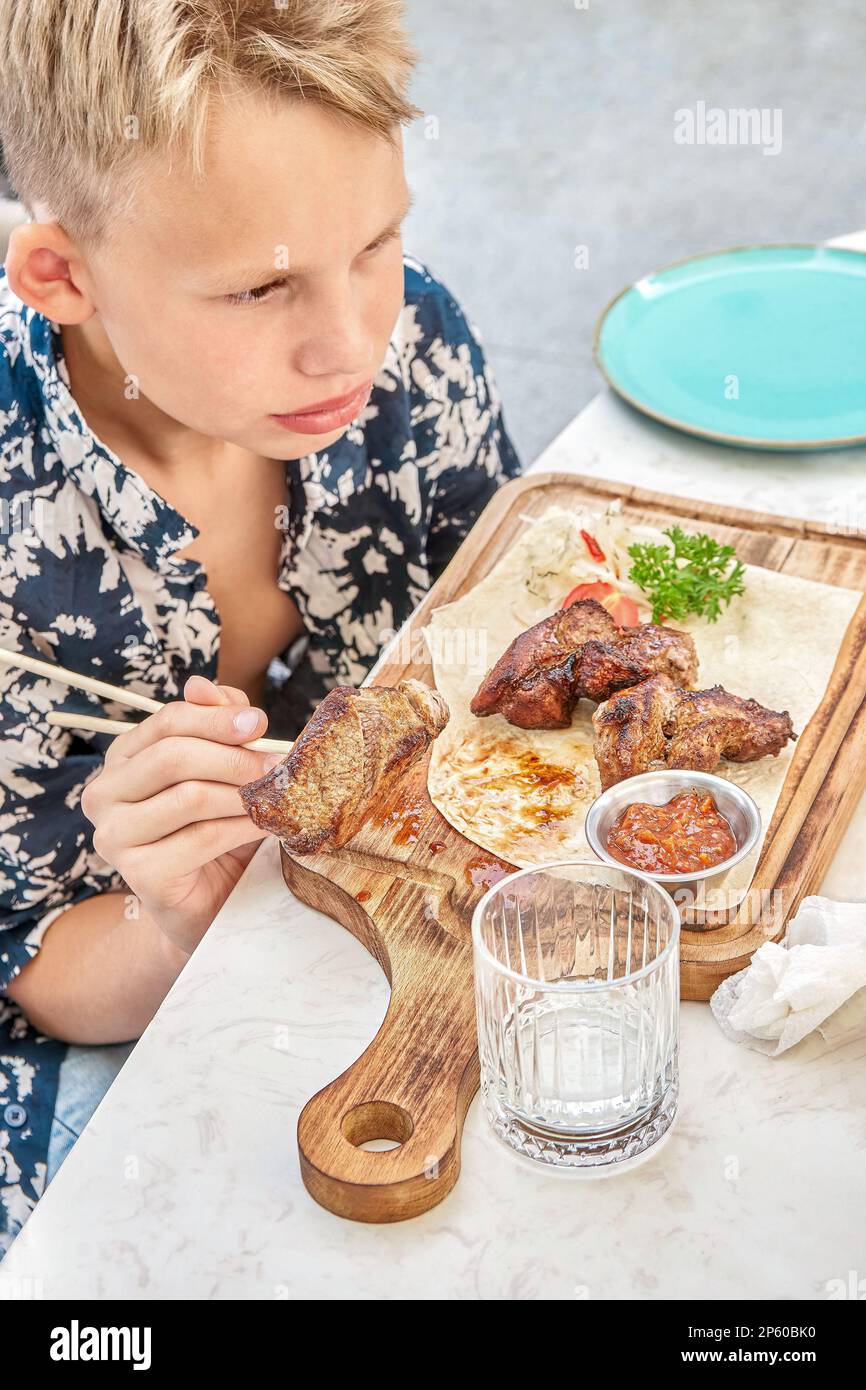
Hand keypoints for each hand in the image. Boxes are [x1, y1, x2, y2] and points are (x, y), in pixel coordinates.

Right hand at [81, 676, 280, 954]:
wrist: (207, 901)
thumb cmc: (214, 828)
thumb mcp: (221, 770)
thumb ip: (216, 725)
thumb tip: (202, 684)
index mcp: (122, 760)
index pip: (165, 723)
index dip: (215, 719)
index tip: (259, 723)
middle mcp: (105, 794)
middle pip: (173, 757)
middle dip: (234, 757)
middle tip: (278, 765)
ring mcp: (115, 836)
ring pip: (190, 797)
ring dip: (244, 795)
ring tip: (279, 797)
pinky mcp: (139, 874)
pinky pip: (202, 839)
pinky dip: (243, 828)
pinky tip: (268, 826)